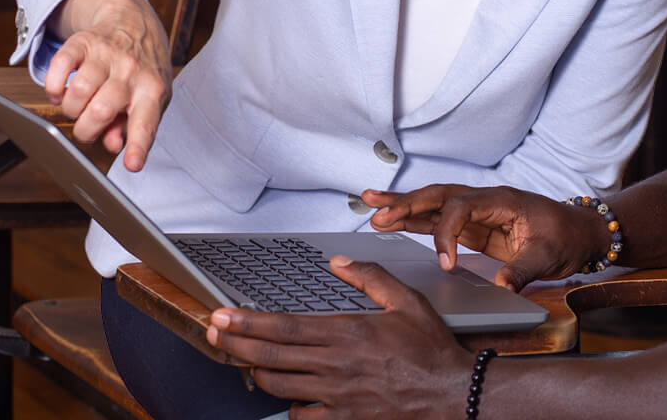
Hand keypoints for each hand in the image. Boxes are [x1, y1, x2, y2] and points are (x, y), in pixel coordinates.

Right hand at [45, 0, 171, 170]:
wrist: (136, 23)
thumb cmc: (143, 70)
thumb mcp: (150, 99)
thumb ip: (133, 126)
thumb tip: (115, 146)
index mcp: (153, 90)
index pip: (146, 122)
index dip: (138, 146)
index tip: (132, 165)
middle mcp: (132, 71)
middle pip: (101, 111)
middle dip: (86, 130)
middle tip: (88, 126)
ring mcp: (108, 54)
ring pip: (78, 90)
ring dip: (70, 107)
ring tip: (78, 105)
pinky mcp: (85, 42)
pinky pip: (60, 65)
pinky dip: (53, 84)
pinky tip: (60, 90)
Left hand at [207, 256, 471, 418]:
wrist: (452, 397)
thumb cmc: (431, 351)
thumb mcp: (407, 301)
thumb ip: (370, 277)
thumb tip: (339, 262)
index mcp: (349, 333)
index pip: (285, 327)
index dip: (248, 322)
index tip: (224, 315)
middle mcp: (336, 367)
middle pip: (271, 357)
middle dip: (235, 344)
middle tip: (214, 333)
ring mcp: (337, 398)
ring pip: (279, 387)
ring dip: (255, 372)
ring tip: (243, 359)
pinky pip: (301, 417)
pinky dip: (288, 405)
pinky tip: (287, 394)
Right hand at [364, 184, 607, 290]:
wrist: (580, 230)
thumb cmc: (566, 237)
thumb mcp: (548, 255)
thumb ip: (523, 269)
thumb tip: (501, 286)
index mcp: (501, 201)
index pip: (461, 208)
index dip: (446, 233)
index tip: (445, 264)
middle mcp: (484, 200)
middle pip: (439, 196)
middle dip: (407, 202)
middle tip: (377, 211)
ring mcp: (478, 211)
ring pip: (434, 203)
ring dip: (403, 205)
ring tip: (371, 205)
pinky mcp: (474, 225)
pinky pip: (440, 218)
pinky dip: (415, 218)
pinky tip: (394, 219)